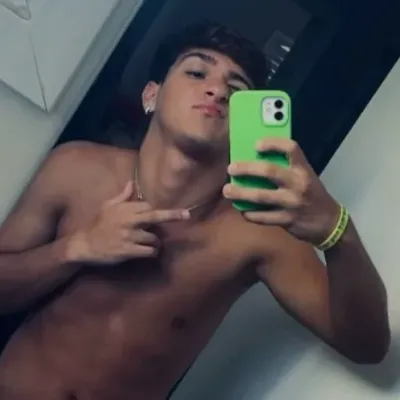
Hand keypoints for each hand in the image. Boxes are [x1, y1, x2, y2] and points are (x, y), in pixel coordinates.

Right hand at [71, 181, 189, 264]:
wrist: (84, 244)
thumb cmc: (97, 224)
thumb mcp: (107, 206)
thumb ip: (122, 196)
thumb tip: (132, 183)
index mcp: (124, 208)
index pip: (148, 206)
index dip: (155, 211)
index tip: (162, 214)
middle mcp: (128, 221)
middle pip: (155, 216)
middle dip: (172, 215)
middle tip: (187, 215)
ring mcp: (128, 236)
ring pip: (153, 238)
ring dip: (156, 242)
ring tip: (152, 244)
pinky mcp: (127, 251)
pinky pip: (148, 252)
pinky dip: (152, 253)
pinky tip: (149, 253)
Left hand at [223, 138, 339, 244]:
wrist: (329, 223)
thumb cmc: (312, 196)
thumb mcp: (306, 178)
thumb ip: (287, 170)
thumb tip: (255, 163)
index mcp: (303, 170)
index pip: (291, 148)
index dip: (273, 143)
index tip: (256, 145)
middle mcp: (298, 184)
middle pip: (269, 171)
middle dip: (246, 168)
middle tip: (231, 168)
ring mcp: (291, 203)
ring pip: (260, 196)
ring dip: (240, 193)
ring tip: (227, 191)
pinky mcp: (286, 220)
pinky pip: (262, 217)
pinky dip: (249, 214)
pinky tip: (242, 211)